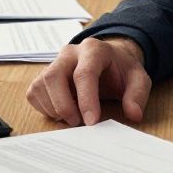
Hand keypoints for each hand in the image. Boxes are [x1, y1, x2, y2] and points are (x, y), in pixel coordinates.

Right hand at [26, 36, 151, 125]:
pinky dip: (44, 107)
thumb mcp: (138, 79)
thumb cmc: (121, 70)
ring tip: (72, 118)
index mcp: (94, 49)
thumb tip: (133, 114)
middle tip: (77, 123)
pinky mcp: (44, 75)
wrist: (110, 61)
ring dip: (54, 108)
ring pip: (41, 85)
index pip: (84, 73)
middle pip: (54, 76)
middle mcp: (70, 53)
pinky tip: (61, 112)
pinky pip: (34, 92)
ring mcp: (54, 62)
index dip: (86, 99)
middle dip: (63, 104)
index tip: (91, 122)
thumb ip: (137, 95)